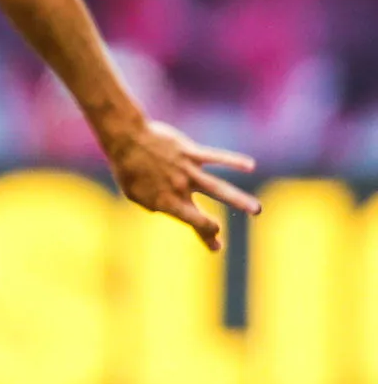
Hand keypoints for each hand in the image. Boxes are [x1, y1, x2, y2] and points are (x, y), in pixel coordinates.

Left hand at [102, 118, 259, 250]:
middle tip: (222, 243)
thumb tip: (162, 209)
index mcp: (166, 201)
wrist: (127, 139)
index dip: (204, 235)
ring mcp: (187, 171)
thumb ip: (152, 204)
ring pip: (218, 188)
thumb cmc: (127, 167)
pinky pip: (217, 157)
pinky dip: (234, 160)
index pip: (191, 223)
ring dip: (239, 200)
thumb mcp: (133, 193)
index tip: (215, 244)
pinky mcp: (191, 152)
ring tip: (257, 210)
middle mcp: (180, 189)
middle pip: (203, 213)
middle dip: (212, 230)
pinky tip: (250, 165)